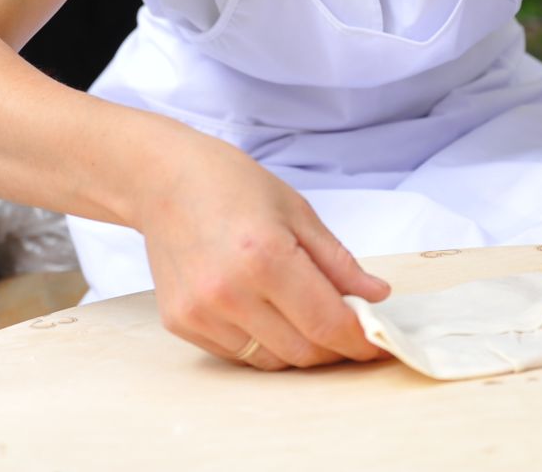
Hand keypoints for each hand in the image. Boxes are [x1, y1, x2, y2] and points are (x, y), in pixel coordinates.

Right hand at [137, 129, 389, 370]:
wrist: (162, 180)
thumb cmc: (231, 185)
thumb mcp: (297, 211)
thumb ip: (338, 263)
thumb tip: (376, 297)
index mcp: (265, 257)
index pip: (326, 323)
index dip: (360, 340)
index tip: (379, 344)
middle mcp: (229, 292)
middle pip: (302, 350)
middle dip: (334, 347)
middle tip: (348, 328)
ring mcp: (200, 312)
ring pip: (271, 360)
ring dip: (299, 348)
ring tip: (306, 315)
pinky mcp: (181, 322)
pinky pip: (238, 353)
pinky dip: (264, 343)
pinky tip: (266, 311)